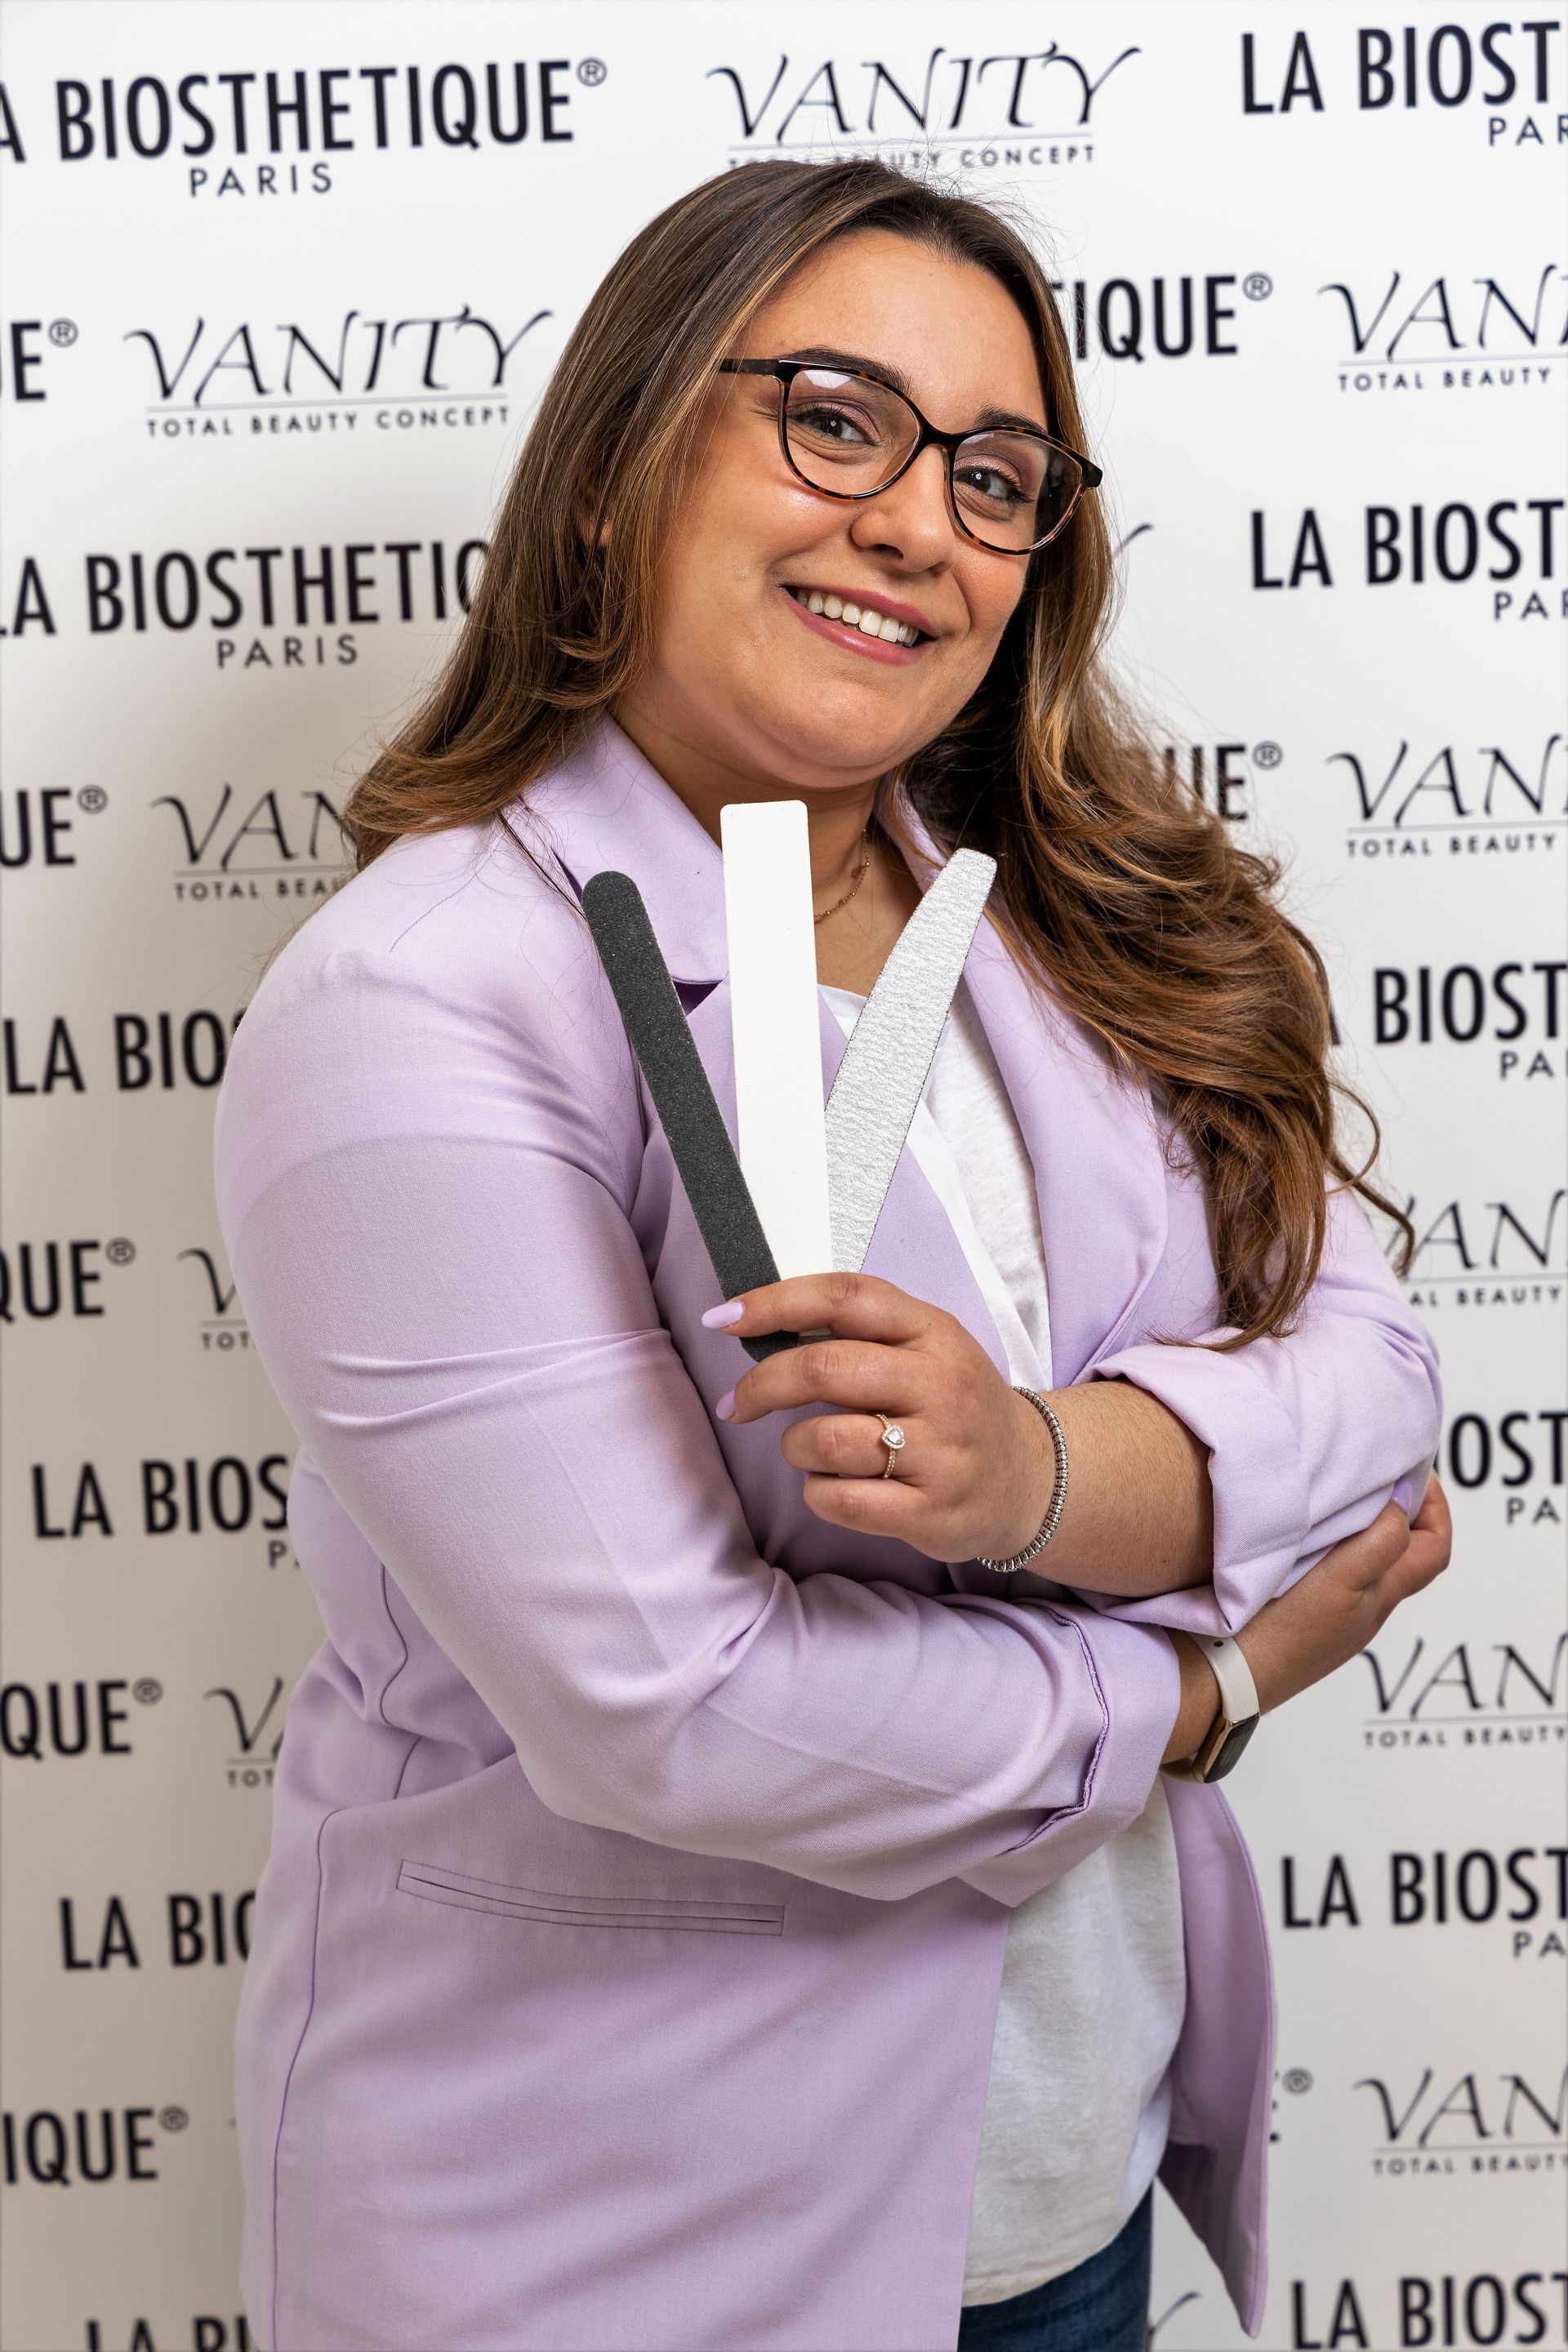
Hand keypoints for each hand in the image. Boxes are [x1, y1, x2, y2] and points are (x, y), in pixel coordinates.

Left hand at [708, 1270, 1059, 1562]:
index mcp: (934, 1332)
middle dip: (762, 1384)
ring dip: (794, 1445)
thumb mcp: (927, 1348)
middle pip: (824, 1368)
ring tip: (810, 1449)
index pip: (845, 1297)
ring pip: (824, 1439)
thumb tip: (759, 1323)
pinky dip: (817, 1492)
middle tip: (736, 1403)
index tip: (724, 1318)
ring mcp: (940, 1452)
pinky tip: (833, 1485)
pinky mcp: (931, 1511)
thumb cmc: (953, 1406)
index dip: (775, 1302)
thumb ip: (859, 1331)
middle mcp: (941, 1386)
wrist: (1029, 1479)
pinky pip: (839, 1500)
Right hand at [1162, 1473, 1452, 1763]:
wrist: (1222, 1678)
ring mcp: (1331, 1617)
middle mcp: (1364, 1609)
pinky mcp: (1298, 1619)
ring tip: (1332, 1492)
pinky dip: (1328, 1543)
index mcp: (1382, 1596)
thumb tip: (1403, 1500)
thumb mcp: (1342, 1583)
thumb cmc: (1283, 1636)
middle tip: (1369, 1472)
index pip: (1435, 1548)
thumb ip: (1379, 1541)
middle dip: (1397, 1508)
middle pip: (1403, 1552)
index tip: (1411, 1469)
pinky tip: (1298, 1531)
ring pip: (1364, 1562)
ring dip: (1360, 1524)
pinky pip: (1329, 1573)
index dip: (1437, 1507)